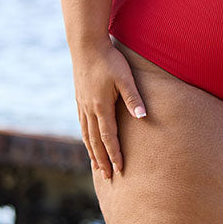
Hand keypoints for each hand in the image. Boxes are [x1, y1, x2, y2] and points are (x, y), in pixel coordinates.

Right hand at [72, 40, 146, 179]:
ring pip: (86, 135)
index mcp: (101, 107)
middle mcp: (89, 110)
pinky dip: (86, 138)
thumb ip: (134, 98)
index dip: (115, 155)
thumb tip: (143, 118)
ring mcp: (82, 105)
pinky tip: (88, 142)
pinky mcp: (79, 99)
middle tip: (107, 177)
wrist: (86, 46)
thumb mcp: (125, 78)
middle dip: (102, 160)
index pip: (109, 138)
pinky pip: (82, 125)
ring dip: (92, 152)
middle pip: (95, 141)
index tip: (120, 170)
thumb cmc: (110, 60)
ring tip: (97, 166)